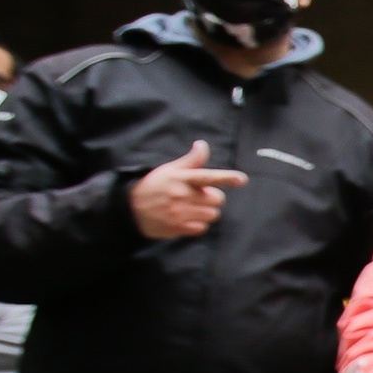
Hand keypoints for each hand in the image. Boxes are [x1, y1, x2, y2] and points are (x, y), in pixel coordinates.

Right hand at [130, 140, 246, 239]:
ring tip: (190, 208)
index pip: (207, 176)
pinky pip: (202, 228)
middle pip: (217, 199)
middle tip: (197, 197)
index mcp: (182, 178)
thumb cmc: (154, 186)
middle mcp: (182, 195)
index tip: (241, 179)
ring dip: (206, 212)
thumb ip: (191, 160)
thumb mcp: (170, 169)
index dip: (226, 178)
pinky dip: (197, 224)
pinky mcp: (178, 228)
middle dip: (211, 198)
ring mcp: (180, 213)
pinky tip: (185, 219)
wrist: (131, 208)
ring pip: (212, 214)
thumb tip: (202, 145)